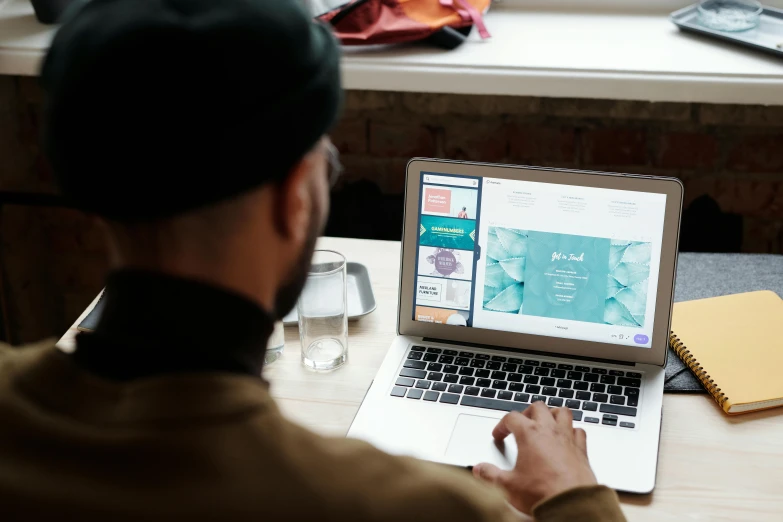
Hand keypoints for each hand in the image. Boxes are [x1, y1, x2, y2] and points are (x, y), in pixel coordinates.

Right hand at [472, 402, 597, 513]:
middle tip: (521, 424)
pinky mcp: (581, 450)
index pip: (511, 418)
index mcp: (529, 434)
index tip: (499, 436)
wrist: (571, 505)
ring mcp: (567, 438)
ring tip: (545, 422)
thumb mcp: (508, 486)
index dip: (502, 425)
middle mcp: (550, 431)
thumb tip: (479, 470)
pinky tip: (567, 438)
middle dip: (527, 413)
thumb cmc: (543, 493)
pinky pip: (579, 431)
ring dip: (552, 414)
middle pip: (538, 407)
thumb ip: (490, 475)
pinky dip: (572, 431)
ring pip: (562, 412)